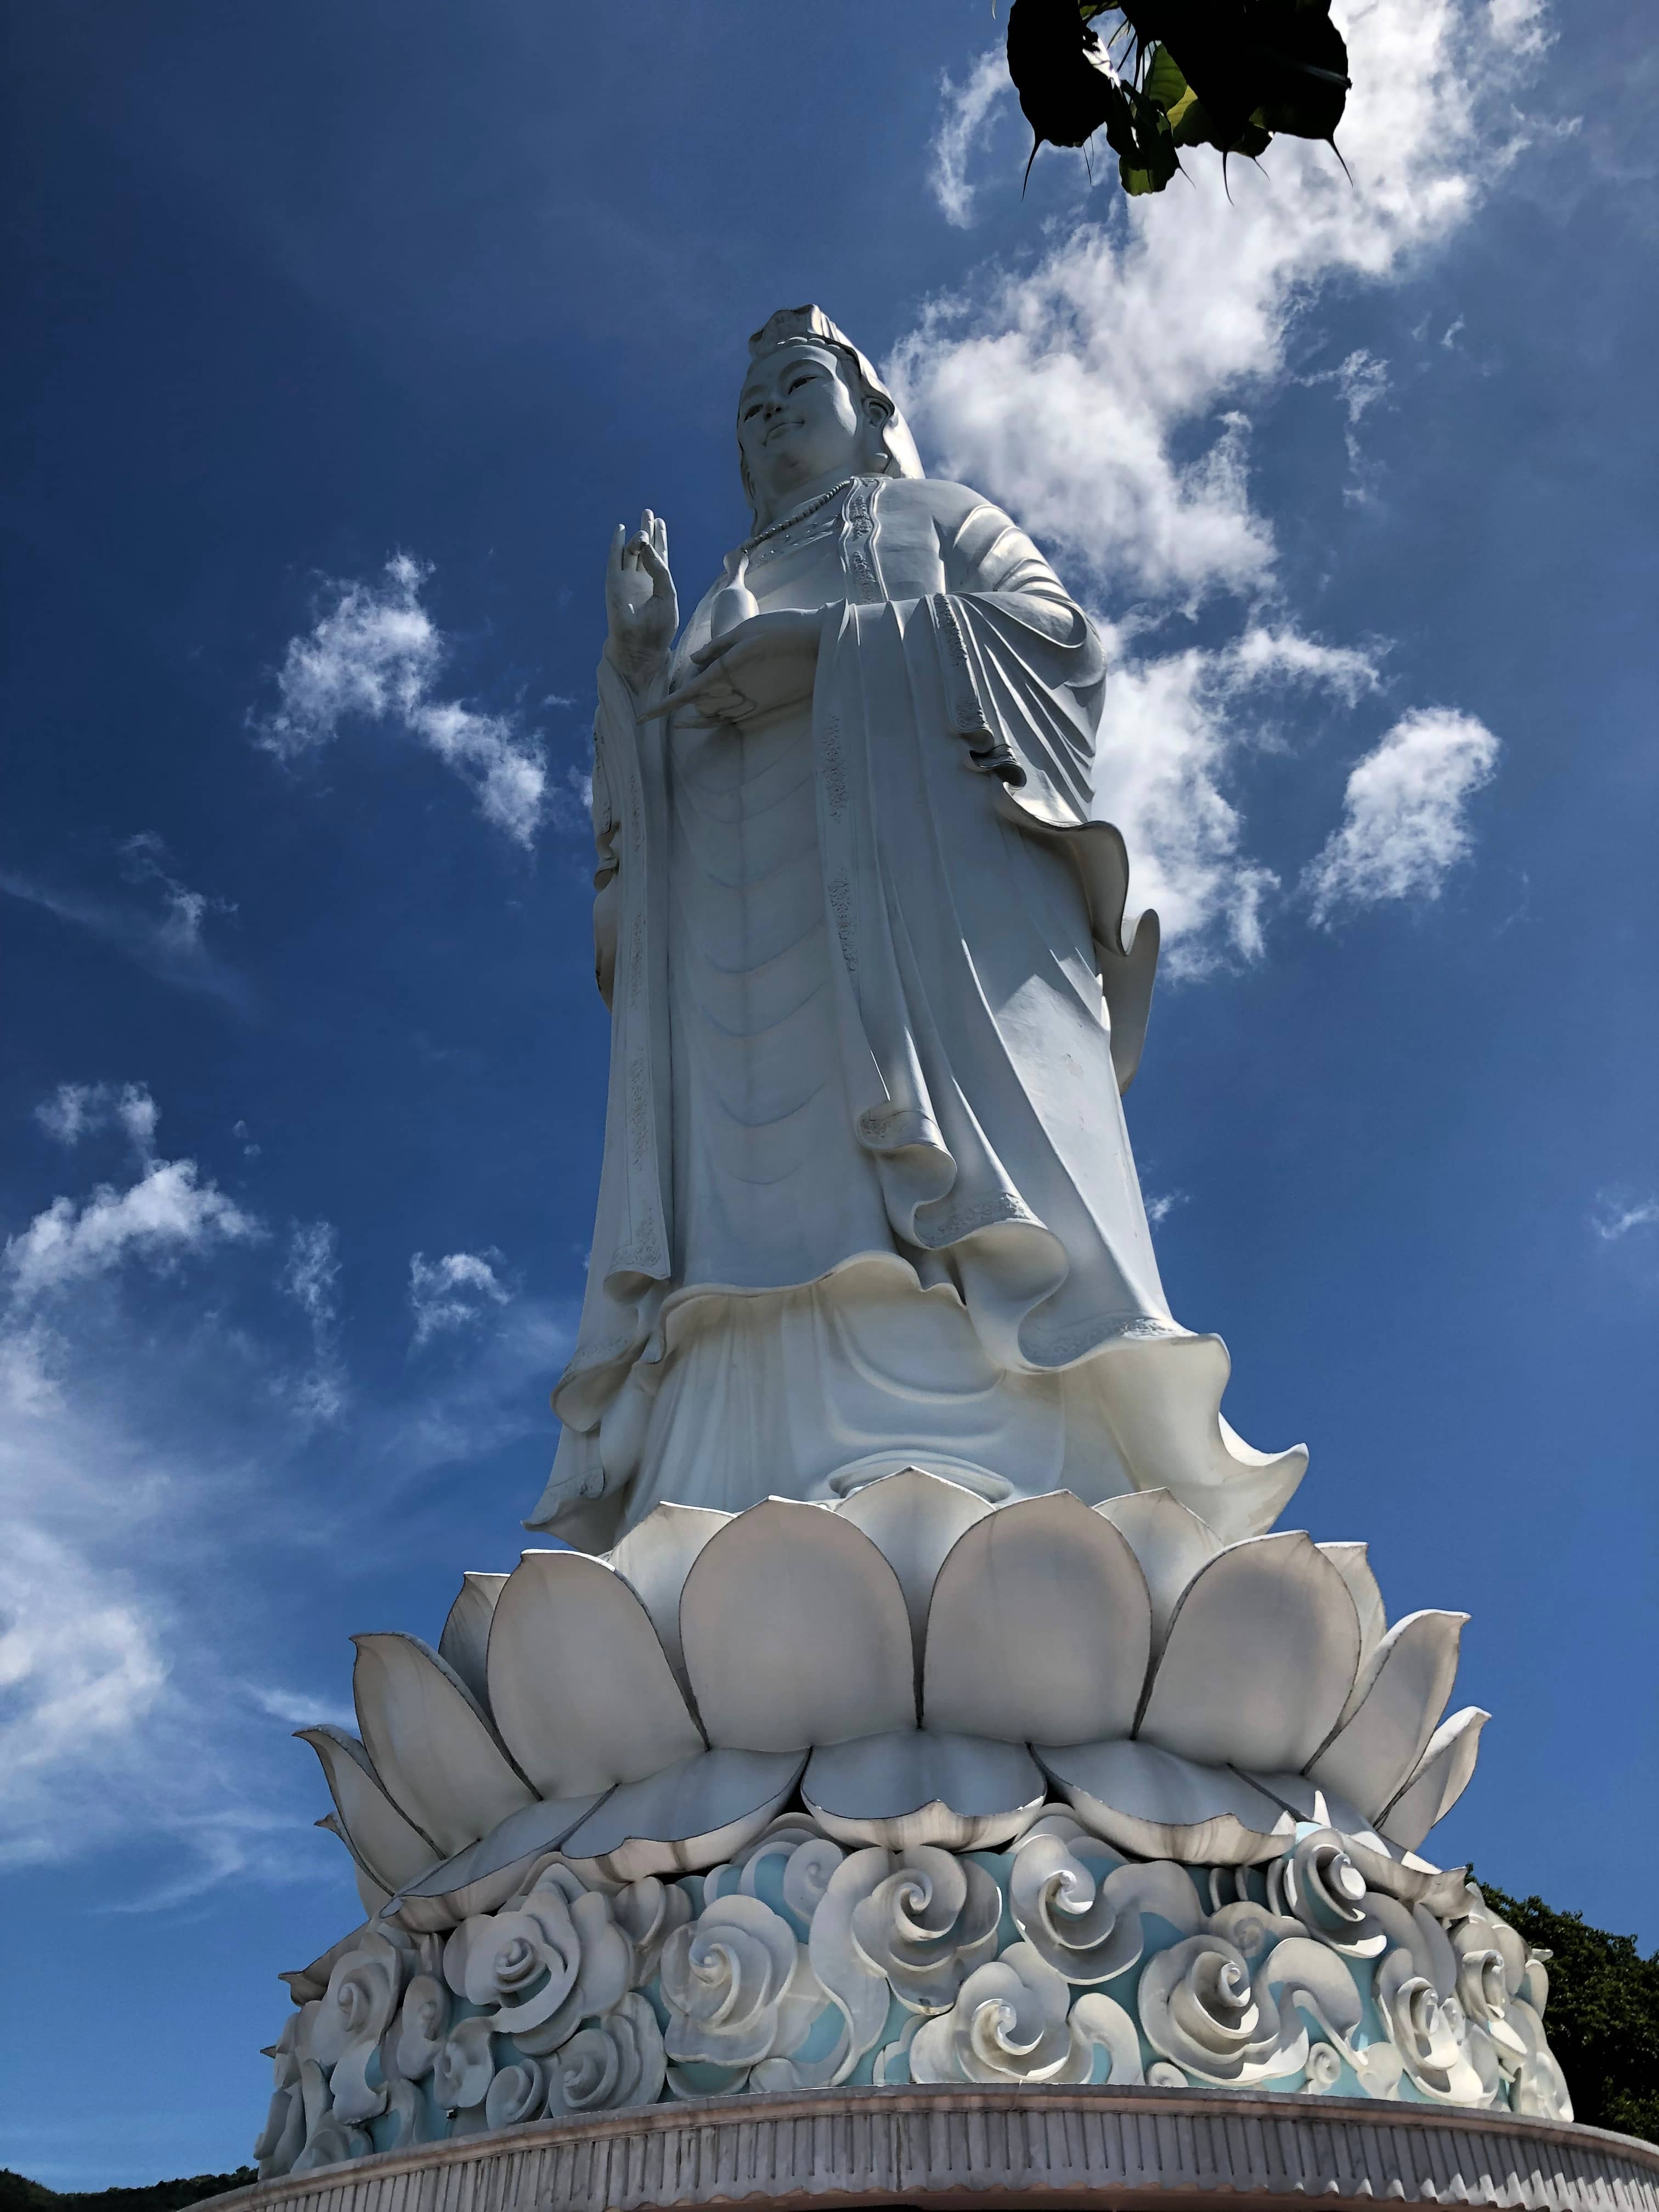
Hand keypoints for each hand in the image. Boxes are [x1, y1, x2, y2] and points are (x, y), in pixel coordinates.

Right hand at [604, 510, 677, 691]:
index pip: (659, 556)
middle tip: (648, 512)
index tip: (660, 522)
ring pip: (631, 551)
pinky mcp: (614, 584)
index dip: (660, 538)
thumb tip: (647, 545)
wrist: (641, 647)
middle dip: (647, 530)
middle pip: (644, 549)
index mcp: (658, 583)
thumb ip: (660, 569)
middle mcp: (642, 580)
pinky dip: (616, 544)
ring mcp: (627, 581)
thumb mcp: (667, 594)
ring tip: (644, 520)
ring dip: (636, 535)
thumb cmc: (658, 628)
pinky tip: (620, 530)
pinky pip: (614, 559)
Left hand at [641, 608, 822, 724]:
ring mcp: (751, 703)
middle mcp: (735, 694)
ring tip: (700, 702)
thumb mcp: (743, 631)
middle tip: (683, 691)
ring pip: (716, 714)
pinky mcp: (765, 707)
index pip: (684, 696)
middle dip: (687, 702)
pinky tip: (726, 700)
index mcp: (723, 673)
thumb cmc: (780, 630)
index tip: (641, 718)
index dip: (661, 708)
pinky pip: (735, 716)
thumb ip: (716, 648)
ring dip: (704, 709)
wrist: (818, 646)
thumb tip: (695, 659)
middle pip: (699, 708)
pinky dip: (724, 711)